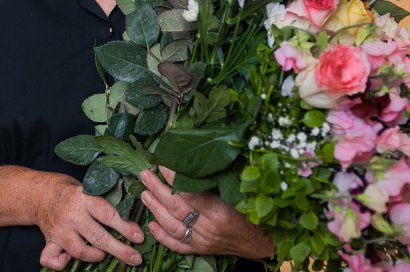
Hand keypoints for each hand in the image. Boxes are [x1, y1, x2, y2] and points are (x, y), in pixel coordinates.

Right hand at [36, 174, 143, 269]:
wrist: (40, 193)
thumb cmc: (71, 192)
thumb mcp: (89, 190)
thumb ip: (105, 206)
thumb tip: (131, 225)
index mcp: (84, 198)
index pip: (107, 214)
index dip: (125, 227)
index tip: (139, 237)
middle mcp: (71, 215)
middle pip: (98, 237)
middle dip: (120, 250)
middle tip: (135, 258)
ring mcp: (59, 230)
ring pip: (79, 251)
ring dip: (96, 256)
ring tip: (105, 255)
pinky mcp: (49, 241)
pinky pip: (53, 260)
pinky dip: (62, 265)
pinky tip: (69, 260)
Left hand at [139, 167, 273, 259]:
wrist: (265, 241)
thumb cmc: (256, 210)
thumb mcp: (242, 192)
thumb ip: (219, 179)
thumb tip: (197, 159)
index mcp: (222, 212)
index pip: (190, 193)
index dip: (173, 178)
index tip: (162, 162)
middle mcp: (210, 229)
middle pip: (177, 209)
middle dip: (157, 190)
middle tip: (144, 174)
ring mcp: (204, 241)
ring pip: (173, 226)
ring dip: (155, 209)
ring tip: (143, 193)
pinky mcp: (202, 250)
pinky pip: (177, 245)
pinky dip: (162, 236)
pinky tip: (151, 224)